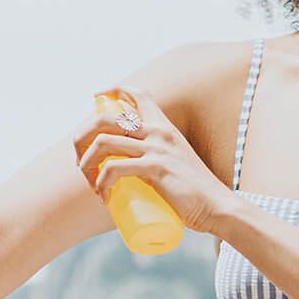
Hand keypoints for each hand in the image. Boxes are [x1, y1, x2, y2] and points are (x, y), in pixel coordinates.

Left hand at [75, 86, 234, 235]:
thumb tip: (131, 170)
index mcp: (165, 127)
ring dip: (86, 162)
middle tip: (81, 161)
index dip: (114, 90)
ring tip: (89, 181)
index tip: (97, 97)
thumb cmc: (195, 193)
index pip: (139, 94)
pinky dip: (101, 183)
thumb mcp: (177, 163)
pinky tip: (103, 196)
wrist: (217, 207)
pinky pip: (114, 168)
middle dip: (82, 136)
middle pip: (106, 118)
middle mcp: (160, 131)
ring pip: (103, 142)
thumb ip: (159, 159)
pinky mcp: (156, 168)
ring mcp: (157, 148)